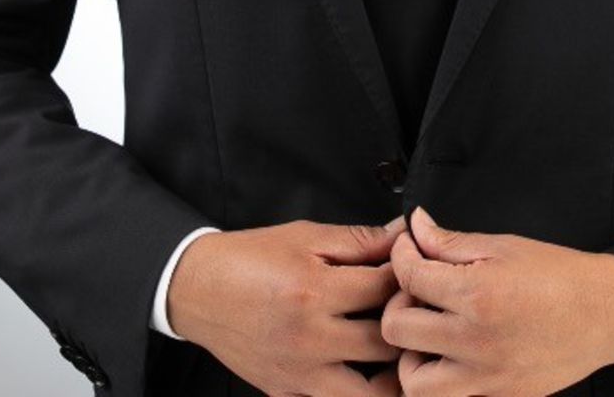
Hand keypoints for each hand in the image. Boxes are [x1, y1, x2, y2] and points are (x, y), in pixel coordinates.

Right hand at [167, 216, 409, 396]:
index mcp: (315, 291)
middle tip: (413, 311)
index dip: (408, 276)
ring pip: (369, 395)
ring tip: (395, 351)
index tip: (413, 271)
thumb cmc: (250, 258)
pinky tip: (363, 372)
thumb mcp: (306, 236)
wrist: (200, 289)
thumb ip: (359, 239)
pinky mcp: (286, 394)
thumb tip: (402, 233)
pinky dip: (354, 392)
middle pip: (385, 343)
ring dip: (390, 374)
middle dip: (406, 325)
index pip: (385, 289)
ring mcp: (299, 374)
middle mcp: (309, 339)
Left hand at [381, 205, 613, 396]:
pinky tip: (447, 353)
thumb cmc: (560, 275)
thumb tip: (416, 228)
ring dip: (410, 352)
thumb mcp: (503, 246)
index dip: (401, 253)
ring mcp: (485, 378)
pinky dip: (436, 379)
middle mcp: (475, 341)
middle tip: (416, 288)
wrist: (605, 313)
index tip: (408, 247)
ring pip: (412, 380)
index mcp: (476, 294)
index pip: (409, 275)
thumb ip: (450, 241)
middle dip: (396, 300)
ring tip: (429, 328)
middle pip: (397, 328)